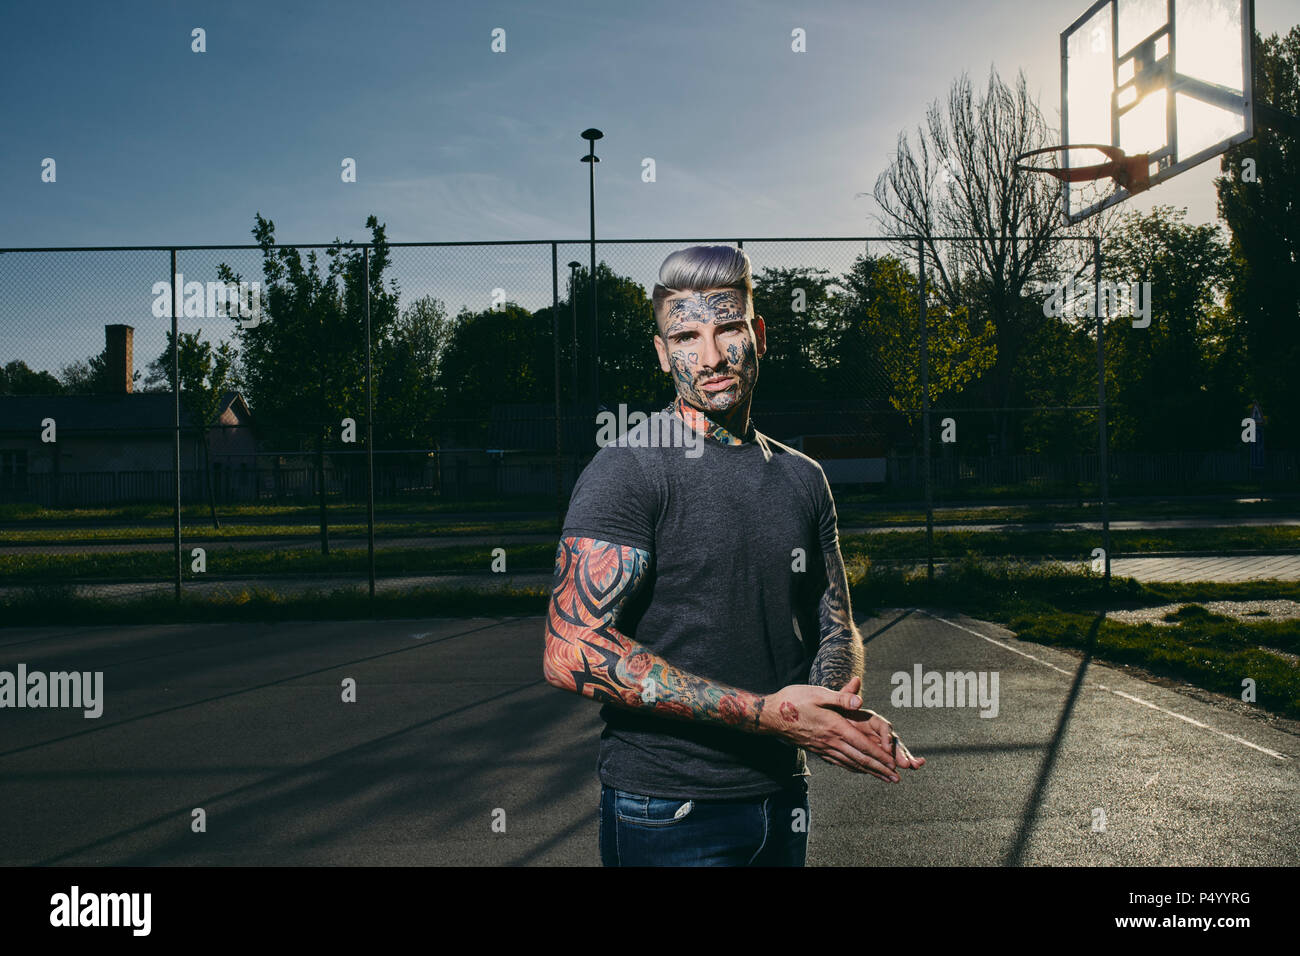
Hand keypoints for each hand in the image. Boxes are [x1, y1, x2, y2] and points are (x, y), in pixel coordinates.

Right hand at [759, 681, 899, 781]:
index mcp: (834, 727)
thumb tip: (859, 701)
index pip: (862, 745)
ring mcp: (823, 748)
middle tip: (896, 779)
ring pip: (851, 763)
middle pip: (860, 759)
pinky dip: (853, 768)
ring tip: (883, 779)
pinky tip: (859, 770)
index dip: (880, 756)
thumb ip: (840, 698)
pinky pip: (839, 762)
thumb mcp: (817, 693)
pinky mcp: (817, 750)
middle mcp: (830, 741)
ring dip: (869, 771)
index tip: (894, 764)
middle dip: (880, 769)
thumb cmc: (793, 700)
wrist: (770, 716)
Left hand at [837, 676, 924, 771]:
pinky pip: (883, 761)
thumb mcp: (834, 701)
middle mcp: (876, 731)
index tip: (887, 746)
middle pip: (892, 741)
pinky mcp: (873, 752)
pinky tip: (892, 777)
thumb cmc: (831, 710)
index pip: (883, 726)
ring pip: (892, 752)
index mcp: (869, 719)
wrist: (826, 719)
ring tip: (914, 767)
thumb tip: (856, 680)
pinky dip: (888, 768)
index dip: (886, 736)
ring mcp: (876, 742)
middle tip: (911, 763)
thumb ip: (846, 694)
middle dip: (902, 752)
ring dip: (903, 760)